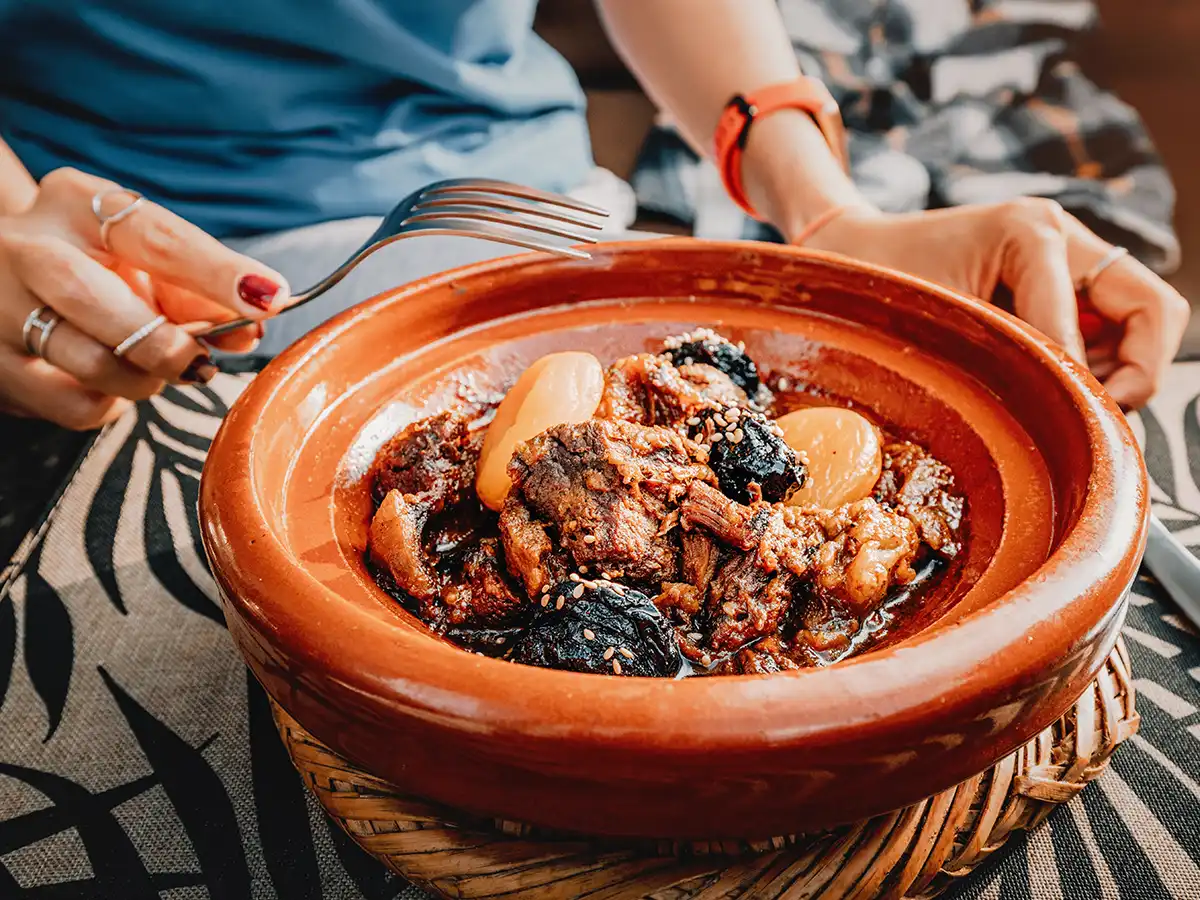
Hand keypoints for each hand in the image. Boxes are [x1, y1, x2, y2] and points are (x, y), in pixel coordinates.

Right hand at [0, 168, 289, 428]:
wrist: (3, 276)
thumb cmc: (95, 267)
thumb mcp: (141, 261)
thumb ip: (199, 291)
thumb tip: (252, 329)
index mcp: (77, 204)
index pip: (154, 236)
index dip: (215, 270)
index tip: (269, 297)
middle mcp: (27, 247)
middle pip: (97, 302)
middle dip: (165, 344)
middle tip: (198, 362)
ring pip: (89, 363)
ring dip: (144, 380)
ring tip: (152, 368)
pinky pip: (75, 406)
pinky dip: (111, 405)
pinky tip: (111, 385)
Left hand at [801, 199, 1190, 409]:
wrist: (853, 255)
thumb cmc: (880, 282)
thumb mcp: (938, 319)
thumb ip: (1008, 351)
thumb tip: (1067, 399)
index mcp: (1031, 232)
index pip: (1107, 314)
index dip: (1092, 373)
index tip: (1069, 412)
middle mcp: (1062, 235)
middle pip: (1155, 308)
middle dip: (1140, 370)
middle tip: (1098, 413)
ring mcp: (1067, 256)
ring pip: (1144, 320)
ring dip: (1120, 369)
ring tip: (1068, 400)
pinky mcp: (1060, 282)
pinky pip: (1111, 329)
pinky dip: (1098, 364)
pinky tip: (1053, 383)